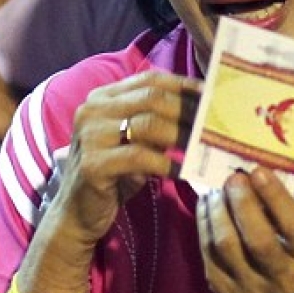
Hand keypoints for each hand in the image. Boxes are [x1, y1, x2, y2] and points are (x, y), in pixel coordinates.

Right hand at [50, 71, 200, 250]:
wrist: (78, 212)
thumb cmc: (117, 172)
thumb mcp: (139, 139)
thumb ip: (161, 120)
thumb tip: (205, 108)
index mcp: (103, 96)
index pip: (151, 79)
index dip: (185, 85)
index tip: (213, 94)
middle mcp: (92, 109)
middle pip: (152, 97)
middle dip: (188, 109)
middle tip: (214, 123)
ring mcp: (90, 135)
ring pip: (148, 123)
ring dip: (182, 135)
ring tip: (203, 145)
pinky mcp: (92, 164)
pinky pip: (140, 157)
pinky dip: (167, 163)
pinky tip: (183, 171)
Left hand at [197, 168, 293, 292]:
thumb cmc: (293, 253)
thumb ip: (284, 209)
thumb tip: (255, 173)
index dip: (276, 198)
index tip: (260, 171)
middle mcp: (283, 280)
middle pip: (258, 240)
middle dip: (243, 203)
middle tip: (234, 177)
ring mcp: (250, 289)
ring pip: (226, 245)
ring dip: (219, 210)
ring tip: (218, 188)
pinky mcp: (222, 290)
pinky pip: (208, 252)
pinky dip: (205, 221)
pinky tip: (208, 202)